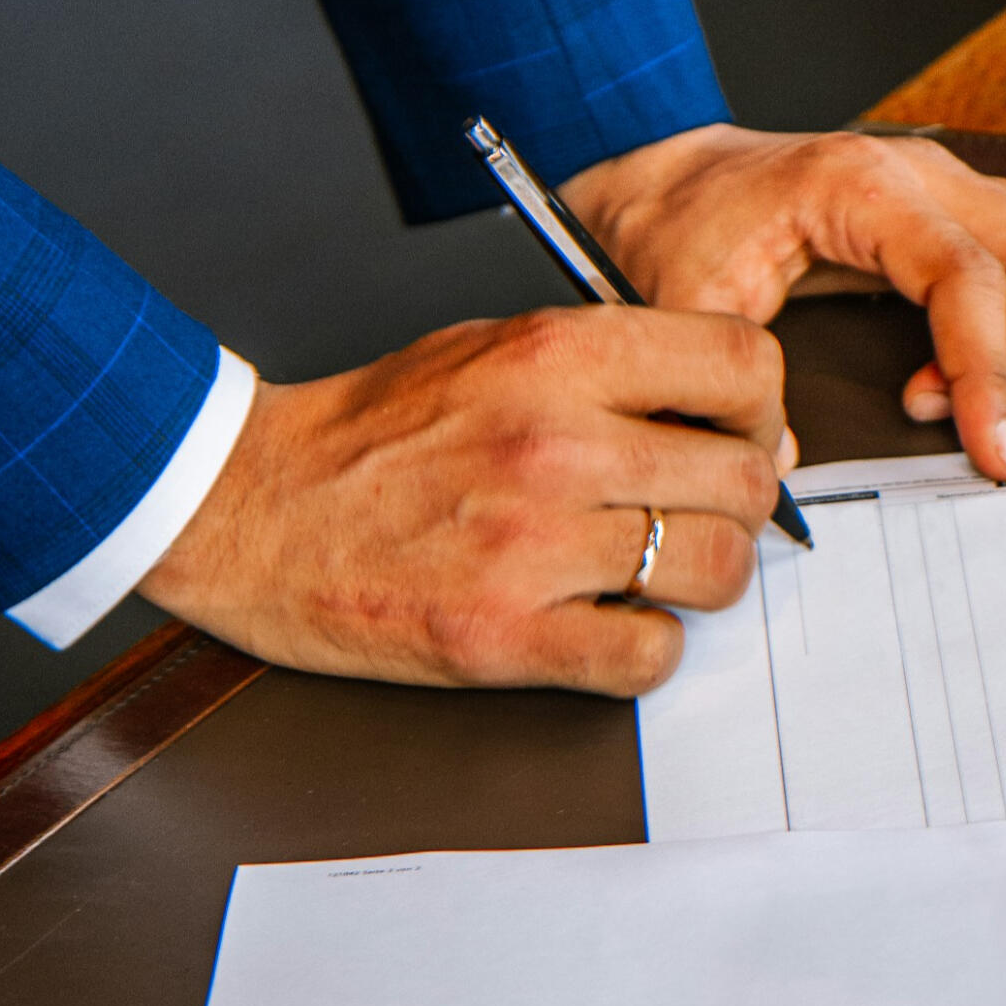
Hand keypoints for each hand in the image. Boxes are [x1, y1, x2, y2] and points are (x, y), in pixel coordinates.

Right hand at [139, 308, 787, 692]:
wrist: (245, 506)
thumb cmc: (372, 431)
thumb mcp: (495, 348)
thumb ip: (613, 371)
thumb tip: (741, 424)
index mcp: (555, 356)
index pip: (742, 365)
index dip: (760, 408)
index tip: (737, 434)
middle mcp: (554, 444)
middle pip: (745, 478)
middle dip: (738, 502)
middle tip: (697, 513)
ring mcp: (531, 546)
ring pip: (716, 571)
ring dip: (702, 579)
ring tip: (651, 571)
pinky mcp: (502, 636)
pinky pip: (648, 657)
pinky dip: (645, 648)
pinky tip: (606, 623)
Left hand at [561, 126, 1005, 480]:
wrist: (668, 182)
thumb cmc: (678, 228)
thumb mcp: (684, 305)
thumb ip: (728, 384)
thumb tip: (786, 461)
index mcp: (859, 185)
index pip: (969, 274)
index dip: (990, 369)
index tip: (991, 448)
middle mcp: (920, 169)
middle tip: (971, 429)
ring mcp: (947, 180)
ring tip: (967, 395)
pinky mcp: (955, 202)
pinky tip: (969, 361)